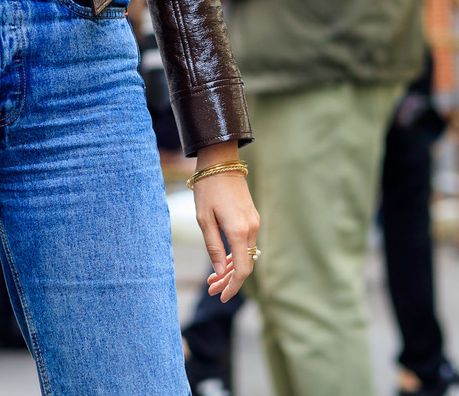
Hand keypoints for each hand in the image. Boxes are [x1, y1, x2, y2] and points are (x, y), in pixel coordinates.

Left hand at [192, 146, 259, 303]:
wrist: (221, 161)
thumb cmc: (208, 189)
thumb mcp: (204, 219)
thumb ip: (213, 246)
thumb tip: (219, 272)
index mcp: (239, 231)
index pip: (242, 269)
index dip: (232, 286)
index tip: (221, 297)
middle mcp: (251, 228)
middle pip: (245, 265)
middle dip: (229, 281)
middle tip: (212, 291)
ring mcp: (254, 222)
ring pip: (246, 254)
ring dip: (231, 269)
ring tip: (213, 280)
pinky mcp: (252, 217)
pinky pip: (246, 243)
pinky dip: (235, 255)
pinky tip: (222, 261)